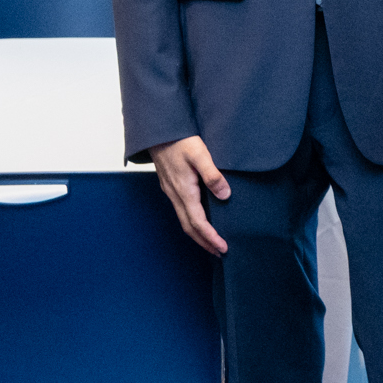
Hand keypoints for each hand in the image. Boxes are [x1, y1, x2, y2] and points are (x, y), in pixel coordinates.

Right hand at [147, 136, 230, 256]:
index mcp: (183, 190)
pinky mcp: (171, 186)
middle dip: (204, 242)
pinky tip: (201, 220)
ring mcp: (171, 191)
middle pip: (189, 227)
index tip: (223, 247)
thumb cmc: (179, 140)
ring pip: (184, 219)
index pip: (198, 222)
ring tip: (212, 241)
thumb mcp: (200, 154)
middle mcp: (175, 194)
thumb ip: (213, 174)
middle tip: (220, 251)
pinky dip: (192, 221)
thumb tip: (225, 195)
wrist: (158, 131)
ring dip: (198, 233)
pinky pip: (181, 210)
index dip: (210, 237)